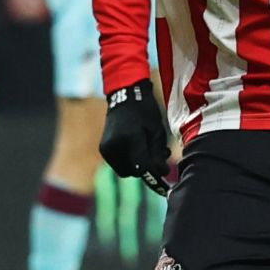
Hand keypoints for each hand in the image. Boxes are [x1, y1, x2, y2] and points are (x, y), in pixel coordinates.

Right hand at [100, 78, 171, 194]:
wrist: (125, 95)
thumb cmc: (145, 111)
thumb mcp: (157, 131)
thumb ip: (158, 154)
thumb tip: (163, 174)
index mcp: (130, 138)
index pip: (142, 167)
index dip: (155, 172)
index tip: (165, 171)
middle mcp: (114, 146)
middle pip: (133, 172)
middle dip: (146, 168)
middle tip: (158, 156)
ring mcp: (106, 149)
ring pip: (125, 170)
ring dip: (137, 166)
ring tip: (147, 150)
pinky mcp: (103, 149)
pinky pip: (118, 164)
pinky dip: (128, 161)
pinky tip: (136, 148)